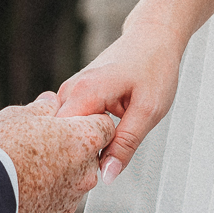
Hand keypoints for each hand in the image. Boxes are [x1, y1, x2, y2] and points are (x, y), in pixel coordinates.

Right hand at [0, 93, 117, 212]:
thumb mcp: (16, 115)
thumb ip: (41, 108)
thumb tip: (49, 102)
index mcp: (82, 139)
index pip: (104, 124)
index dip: (87, 119)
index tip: (68, 120)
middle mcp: (85, 172)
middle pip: (88, 155)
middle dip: (70, 148)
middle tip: (40, 143)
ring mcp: (71, 199)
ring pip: (72, 180)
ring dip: (57, 173)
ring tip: (24, 167)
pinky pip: (54, 202)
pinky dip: (43, 195)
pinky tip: (20, 188)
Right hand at [54, 18, 184, 184]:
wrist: (153, 37)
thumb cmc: (155, 67)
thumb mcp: (148, 111)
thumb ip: (126, 144)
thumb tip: (106, 176)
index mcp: (84, 92)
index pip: (62, 140)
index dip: (76, 161)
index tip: (95, 173)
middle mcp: (69, 90)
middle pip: (58, 138)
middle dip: (76, 157)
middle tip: (103, 166)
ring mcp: (69, 91)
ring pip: (63, 133)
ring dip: (79, 147)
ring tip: (104, 150)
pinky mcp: (73, 94)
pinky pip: (70, 124)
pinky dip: (82, 136)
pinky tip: (101, 139)